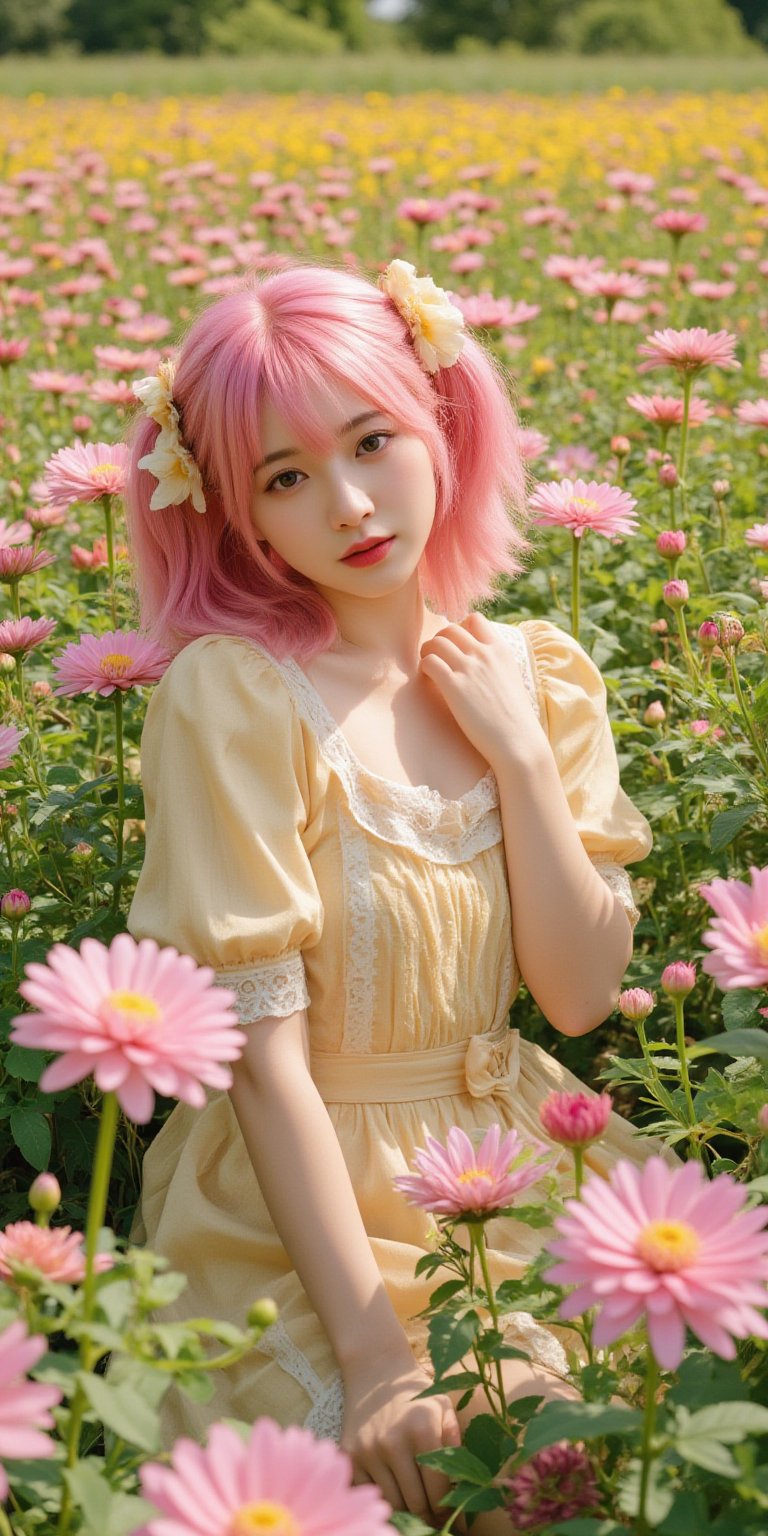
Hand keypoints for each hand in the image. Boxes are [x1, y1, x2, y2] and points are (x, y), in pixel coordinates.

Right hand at [341, 1350, 460, 1526]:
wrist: (375, 1369)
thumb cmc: (416, 1393)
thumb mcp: (444, 1407)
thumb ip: (456, 1442)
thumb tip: (464, 1484)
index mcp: (423, 1431)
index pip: (438, 1490)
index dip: (447, 1508)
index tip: (450, 1514)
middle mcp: (393, 1443)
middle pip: (415, 1503)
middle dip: (428, 1516)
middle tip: (433, 1517)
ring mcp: (368, 1451)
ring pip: (392, 1503)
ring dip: (406, 1511)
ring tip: (415, 1506)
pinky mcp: (350, 1455)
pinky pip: (368, 1493)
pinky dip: (382, 1498)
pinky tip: (393, 1491)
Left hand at [419, 612, 548, 771]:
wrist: (518, 742)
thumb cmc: (515, 719)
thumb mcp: (511, 680)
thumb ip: (495, 664)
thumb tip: (478, 662)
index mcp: (501, 650)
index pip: (475, 620)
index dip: (460, 629)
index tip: (456, 646)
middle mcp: (485, 653)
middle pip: (450, 629)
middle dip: (440, 641)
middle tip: (438, 658)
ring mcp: (469, 668)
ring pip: (436, 642)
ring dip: (428, 652)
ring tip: (430, 668)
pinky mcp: (454, 686)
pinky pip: (429, 662)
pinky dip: (424, 668)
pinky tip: (430, 681)